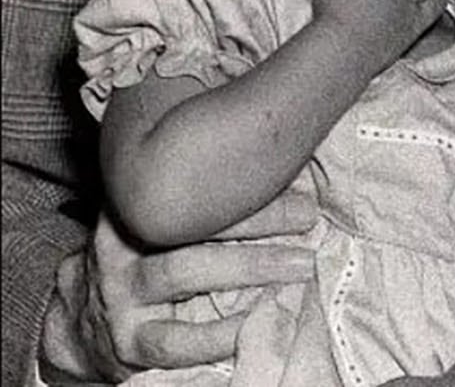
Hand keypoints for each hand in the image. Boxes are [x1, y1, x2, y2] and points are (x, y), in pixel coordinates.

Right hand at [38, 192, 317, 382]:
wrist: (84, 323)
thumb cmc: (152, 262)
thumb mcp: (167, 225)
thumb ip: (211, 203)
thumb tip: (291, 175)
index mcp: (134, 207)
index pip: (188, 185)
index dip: (243, 178)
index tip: (291, 171)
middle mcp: (120, 245)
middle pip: (190, 222)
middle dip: (258, 217)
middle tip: (309, 216)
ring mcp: (118, 295)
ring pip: (184, 270)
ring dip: (250, 265)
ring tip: (300, 264)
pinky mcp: (127, 343)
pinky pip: (175, 340)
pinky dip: (220, 333)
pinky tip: (259, 318)